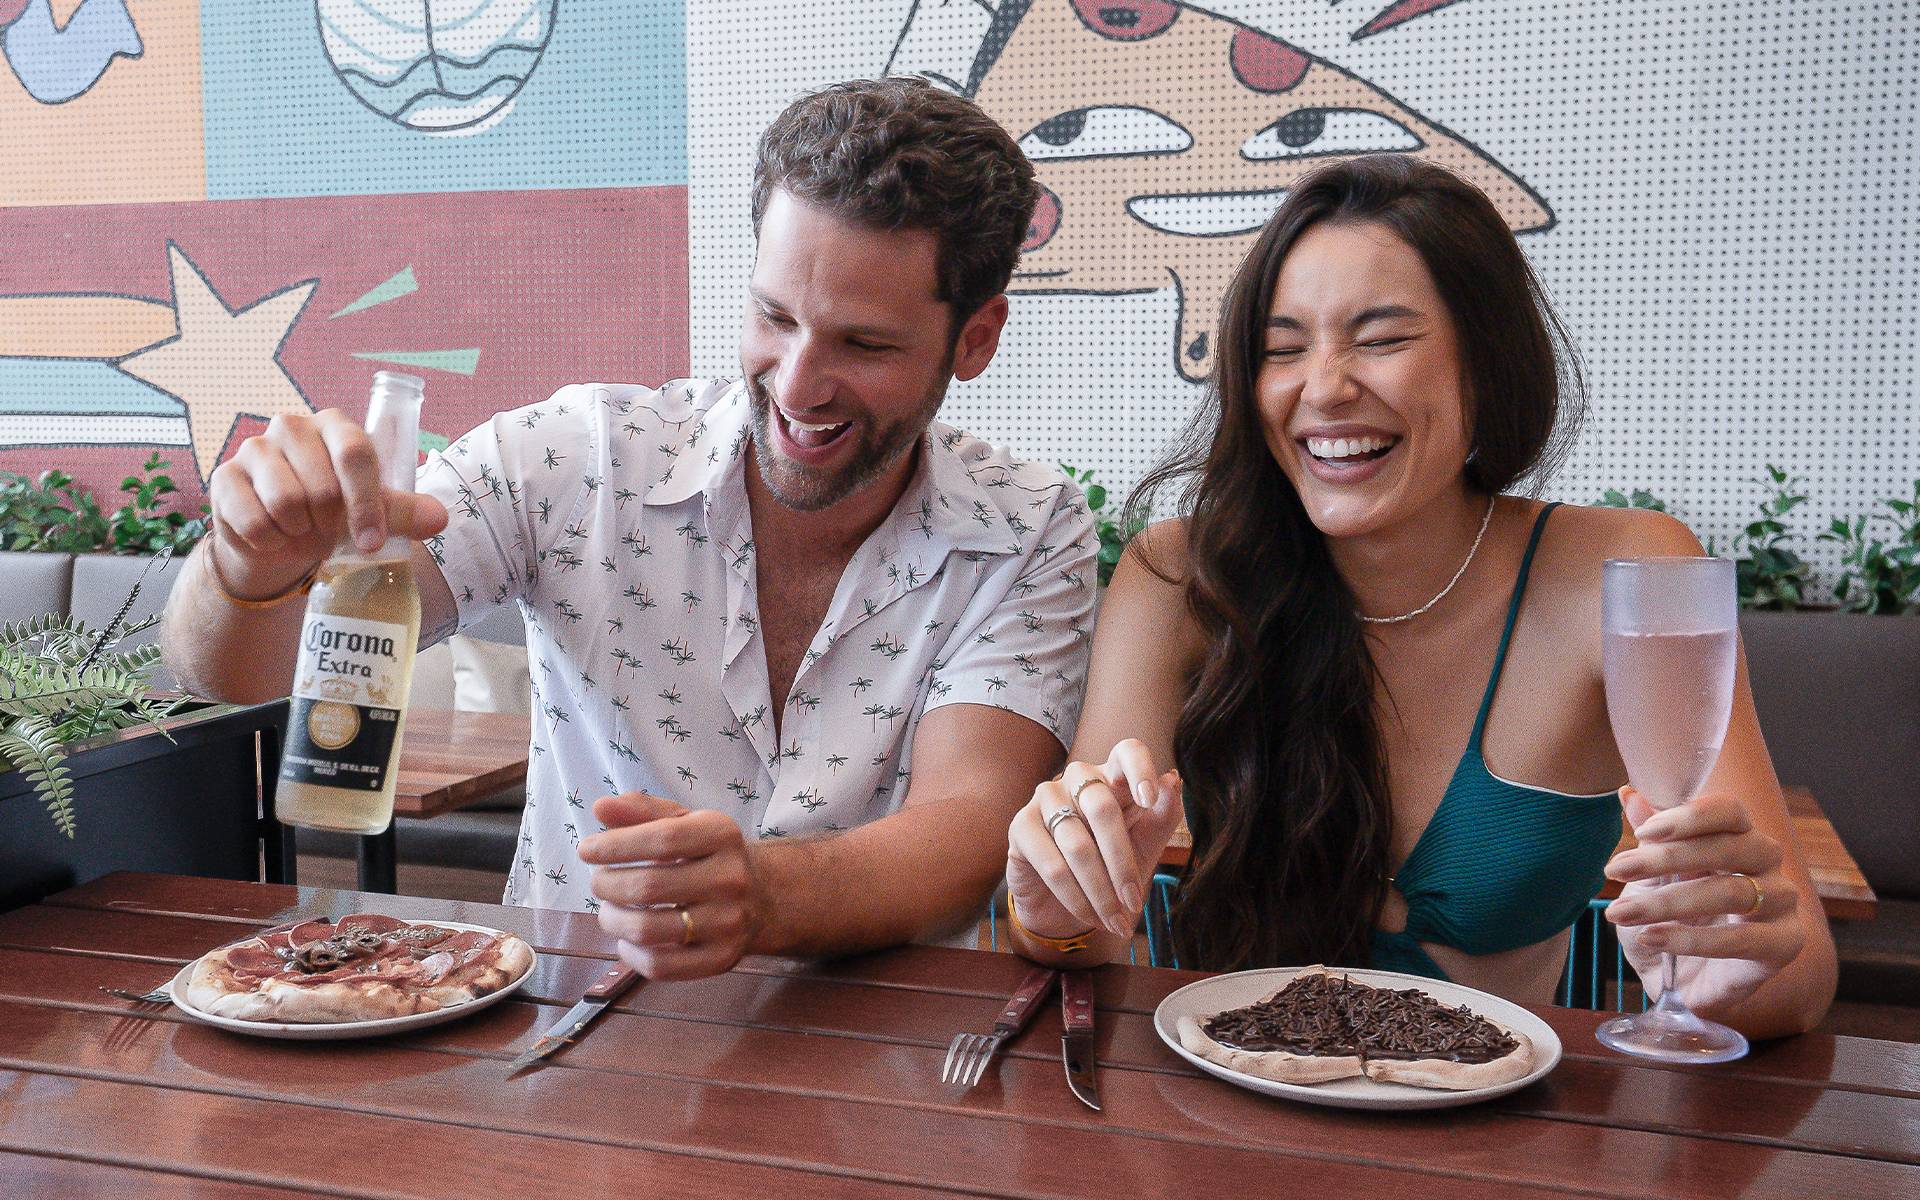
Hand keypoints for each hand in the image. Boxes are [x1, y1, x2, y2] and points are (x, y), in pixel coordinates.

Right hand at [208, 409, 446, 598]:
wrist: (279, 543)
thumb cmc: (332, 518)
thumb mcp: (372, 516)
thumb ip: (403, 513)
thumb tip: (439, 518)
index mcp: (335, 426)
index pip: (356, 454)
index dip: (366, 503)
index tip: (371, 542)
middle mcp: (292, 426)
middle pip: (321, 486)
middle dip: (331, 523)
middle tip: (329, 530)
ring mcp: (254, 449)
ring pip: (285, 502)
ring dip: (299, 531)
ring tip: (301, 529)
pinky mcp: (224, 477)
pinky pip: (253, 520)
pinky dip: (270, 541)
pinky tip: (273, 536)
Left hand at [578, 793, 761, 979]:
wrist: (761, 898)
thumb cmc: (708, 855)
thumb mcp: (685, 823)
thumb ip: (643, 811)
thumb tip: (602, 807)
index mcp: (722, 835)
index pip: (662, 839)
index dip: (615, 845)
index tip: (586, 850)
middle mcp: (731, 878)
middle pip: (649, 887)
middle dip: (607, 885)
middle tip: (598, 882)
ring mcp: (729, 923)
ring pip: (649, 929)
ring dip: (612, 920)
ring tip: (607, 910)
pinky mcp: (722, 958)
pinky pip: (661, 966)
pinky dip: (631, 955)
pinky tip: (626, 940)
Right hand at [1006, 738, 1182, 940]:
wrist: (1071, 906)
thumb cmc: (1112, 867)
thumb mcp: (1145, 846)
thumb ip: (1162, 816)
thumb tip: (1173, 780)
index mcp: (1114, 776)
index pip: (1127, 752)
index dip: (1139, 769)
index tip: (1149, 799)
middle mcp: (1078, 778)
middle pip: (1102, 807)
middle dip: (1122, 863)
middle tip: (1134, 902)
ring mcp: (1046, 798)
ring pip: (1077, 844)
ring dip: (1100, 891)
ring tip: (1114, 920)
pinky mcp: (1021, 827)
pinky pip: (1052, 865)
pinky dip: (1075, 897)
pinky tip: (1089, 915)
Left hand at [1604, 787, 1803, 1011]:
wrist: (1681, 984)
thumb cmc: (1667, 922)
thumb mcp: (1648, 880)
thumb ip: (1649, 840)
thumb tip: (1628, 793)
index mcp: (1737, 837)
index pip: (1730, 811)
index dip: (1689, 816)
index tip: (1642, 833)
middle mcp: (1767, 864)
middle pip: (1729, 847)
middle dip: (1665, 859)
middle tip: (1615, 870)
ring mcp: (1781, 903)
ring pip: (1732, 891)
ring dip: (1668, 901)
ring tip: (1621, 913)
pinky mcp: (1784, 944)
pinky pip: (1741, 939)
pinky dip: (1689, 939)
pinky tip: (1650, 938)